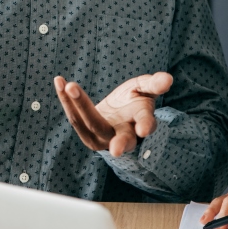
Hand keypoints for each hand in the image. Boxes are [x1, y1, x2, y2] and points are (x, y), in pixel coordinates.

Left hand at [53, 72, 173, 156]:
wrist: (117, 113)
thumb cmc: (134, 100)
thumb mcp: (145, 89)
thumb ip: (154, 85)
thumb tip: (168, 78)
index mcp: (141, 123)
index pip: (145, 125)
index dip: (146, 126)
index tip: (144, 129)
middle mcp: (122, 135)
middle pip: (116, 137)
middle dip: (114, 139)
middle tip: (116, 150)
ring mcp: (102, 137)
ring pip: (88, 124)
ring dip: (77, 105)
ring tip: (68, 85)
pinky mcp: (85, 132)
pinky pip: (74, 117)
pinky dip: (66, 100)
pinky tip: (59, 82)